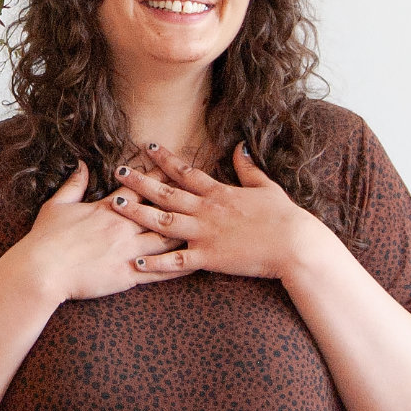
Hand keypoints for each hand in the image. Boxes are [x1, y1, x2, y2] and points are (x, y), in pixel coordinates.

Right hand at [11, 160, 191, 303]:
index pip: (141, 189)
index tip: (179, 166)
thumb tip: (82, 164)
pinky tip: (198, 263)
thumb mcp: (57, 205)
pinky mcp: (127, 276)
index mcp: (108, 209)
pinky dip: (180, 267)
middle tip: (207, 192)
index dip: (161, 177)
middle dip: (186, 200)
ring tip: (210, 227)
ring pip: (167, 240)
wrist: (41, 271)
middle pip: (162, 210)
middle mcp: (123, 227)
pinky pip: (160, 271)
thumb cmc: (45, 239)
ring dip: (189, 233)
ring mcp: (128, 252)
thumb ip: (73, 184)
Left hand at [107, 142, 339, 281]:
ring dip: (138, 213)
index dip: (165, 158)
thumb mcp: (266, 187)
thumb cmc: (284, 217)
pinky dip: (156, 263)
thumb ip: (247, 168)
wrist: (295, 245)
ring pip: (164, 221)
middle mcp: (207, 210)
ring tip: (116, 206)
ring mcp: (205, 234)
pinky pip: (177, 261)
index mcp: (219, 193)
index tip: (146, 146)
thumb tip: (239, 147)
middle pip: (167, 193)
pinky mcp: (209, 258)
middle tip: (118, 172)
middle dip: (140, 182)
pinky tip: (137, 262)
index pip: (186, 171)